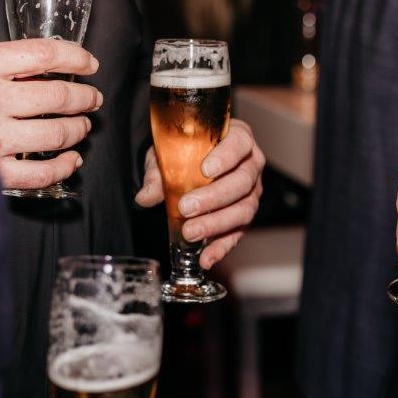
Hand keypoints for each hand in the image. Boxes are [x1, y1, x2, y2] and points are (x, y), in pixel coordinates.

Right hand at [0, 39, 102, 189]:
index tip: (90, 63)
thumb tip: (48, 59)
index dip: (76, 57)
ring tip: (83, 126)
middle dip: (83, 97)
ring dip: (78, 129)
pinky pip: (40, 173)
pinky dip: (64, 166)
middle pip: (58, 96)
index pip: (45, 54)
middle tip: (92, 99)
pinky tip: (72, 159)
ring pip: (56, 133)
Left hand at [136, 119, 264, 268]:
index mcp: (238, 138)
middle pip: (242, 182)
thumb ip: (159, 171)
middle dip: (214, 197)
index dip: (225, 157)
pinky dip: (221, 247)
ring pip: (244, 209)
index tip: (205, 170)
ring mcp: (252, 192)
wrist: (192, 162)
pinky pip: (238, 233)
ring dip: (216, 224)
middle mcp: (251, 165)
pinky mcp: (245, 216)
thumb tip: (146, 196)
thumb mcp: (168, 153)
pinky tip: (205, 258)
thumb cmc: (186, 151)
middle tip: (186, 208)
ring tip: (190, 233)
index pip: (239, 144)